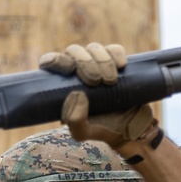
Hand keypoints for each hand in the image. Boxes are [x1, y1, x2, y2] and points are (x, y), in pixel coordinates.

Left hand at [40, 42, 159, 150]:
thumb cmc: (101, 128)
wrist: (130, 127)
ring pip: (94, 49)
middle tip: (95, 82)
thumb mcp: (83, 132)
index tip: (70, 69)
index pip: (50, 62)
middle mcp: (78, 69)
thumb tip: (78, 93)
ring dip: (102, 61)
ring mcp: (97, 63)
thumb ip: (75, 120)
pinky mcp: (115, 62)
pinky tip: (121, 67)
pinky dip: (116, 55)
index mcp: (63, 83)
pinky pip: (114, 49)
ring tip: (110, 82)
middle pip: (74, 51)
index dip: (56, 60)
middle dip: (85, 63)